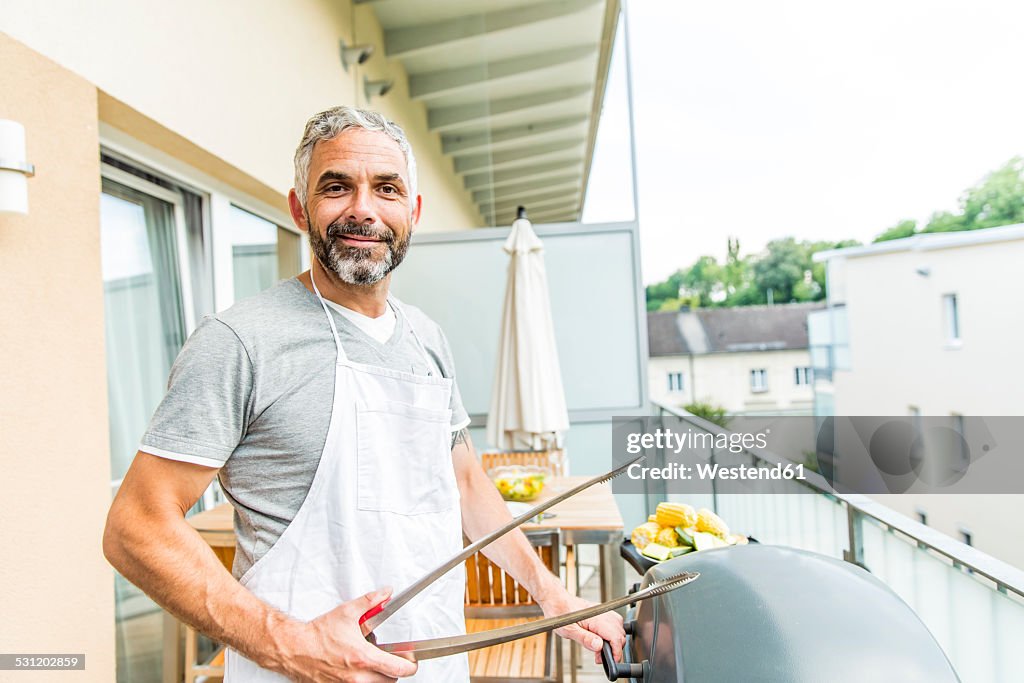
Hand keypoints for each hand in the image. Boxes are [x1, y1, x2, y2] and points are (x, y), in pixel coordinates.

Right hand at [273, 587, 417, 681]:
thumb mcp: (347, 612)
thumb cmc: (318, 635)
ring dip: (379, 677)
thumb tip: (385, 594)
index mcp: (363, 657)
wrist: (295, 648)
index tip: (411, 660)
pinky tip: (357, 669)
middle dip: (393, 669)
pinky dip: (363, 680)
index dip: (410, 665)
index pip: (399, 669)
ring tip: (371, 663)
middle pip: (390, 681)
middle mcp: (358, 677)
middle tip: (390, 658)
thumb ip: (370, 602)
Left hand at [538, 589, 625, 665]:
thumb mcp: (568, 630)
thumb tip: (599, 646)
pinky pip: (614, 623)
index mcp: (596, 618)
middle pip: (620, 635)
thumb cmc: (559, 613)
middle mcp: (602, 613)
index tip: (611, 661)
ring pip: (619, 629)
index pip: (616, 637)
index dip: (616, 652)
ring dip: (613, 642)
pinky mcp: (601, 612)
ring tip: (599, 649)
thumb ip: (585, 639)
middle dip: (613, 649)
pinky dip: (611, 634)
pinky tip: (601, 638)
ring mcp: (603, 612)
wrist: (556, 600)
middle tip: (599, 657)